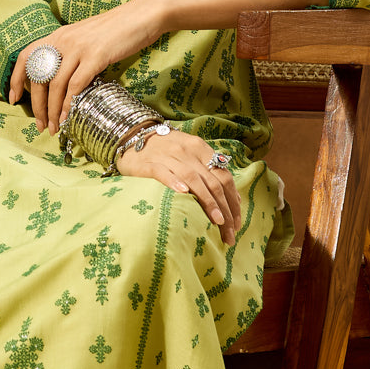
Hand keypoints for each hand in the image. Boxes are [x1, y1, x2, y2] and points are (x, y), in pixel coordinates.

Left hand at [8, 0, 162, 133]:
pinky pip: (76, 85)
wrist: (142, 15)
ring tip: (55, 127)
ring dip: (53, 111)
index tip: (14, 99)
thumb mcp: (84, 37)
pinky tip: (69, 116)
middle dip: (37, 106)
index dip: (16, 79)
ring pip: (56, 85)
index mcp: (58, 35)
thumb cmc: (116, 30)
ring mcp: (78, 48)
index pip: (26, 57)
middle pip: (40, 78)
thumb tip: (60, 81)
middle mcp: (63, 40)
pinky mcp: (95, 56)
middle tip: (41, 125)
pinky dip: (69, 104)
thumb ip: (70, 54)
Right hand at [118, 130, 241, 245]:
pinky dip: (174, 182)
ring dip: (207, 201)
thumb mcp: (191, 156)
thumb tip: (235, 199)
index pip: (224, 177)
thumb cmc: (165, 150)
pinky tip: (183, 194)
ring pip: (193, 179)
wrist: (132, 135)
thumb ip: (211, 173)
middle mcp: (188, 152)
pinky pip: (163, 173)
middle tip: (230, 233)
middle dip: (225, 209)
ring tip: (216, 220)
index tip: (237, 223)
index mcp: (201, 149)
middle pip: (212, 182)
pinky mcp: (148, 163)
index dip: (233, 201)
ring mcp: (168, 156)